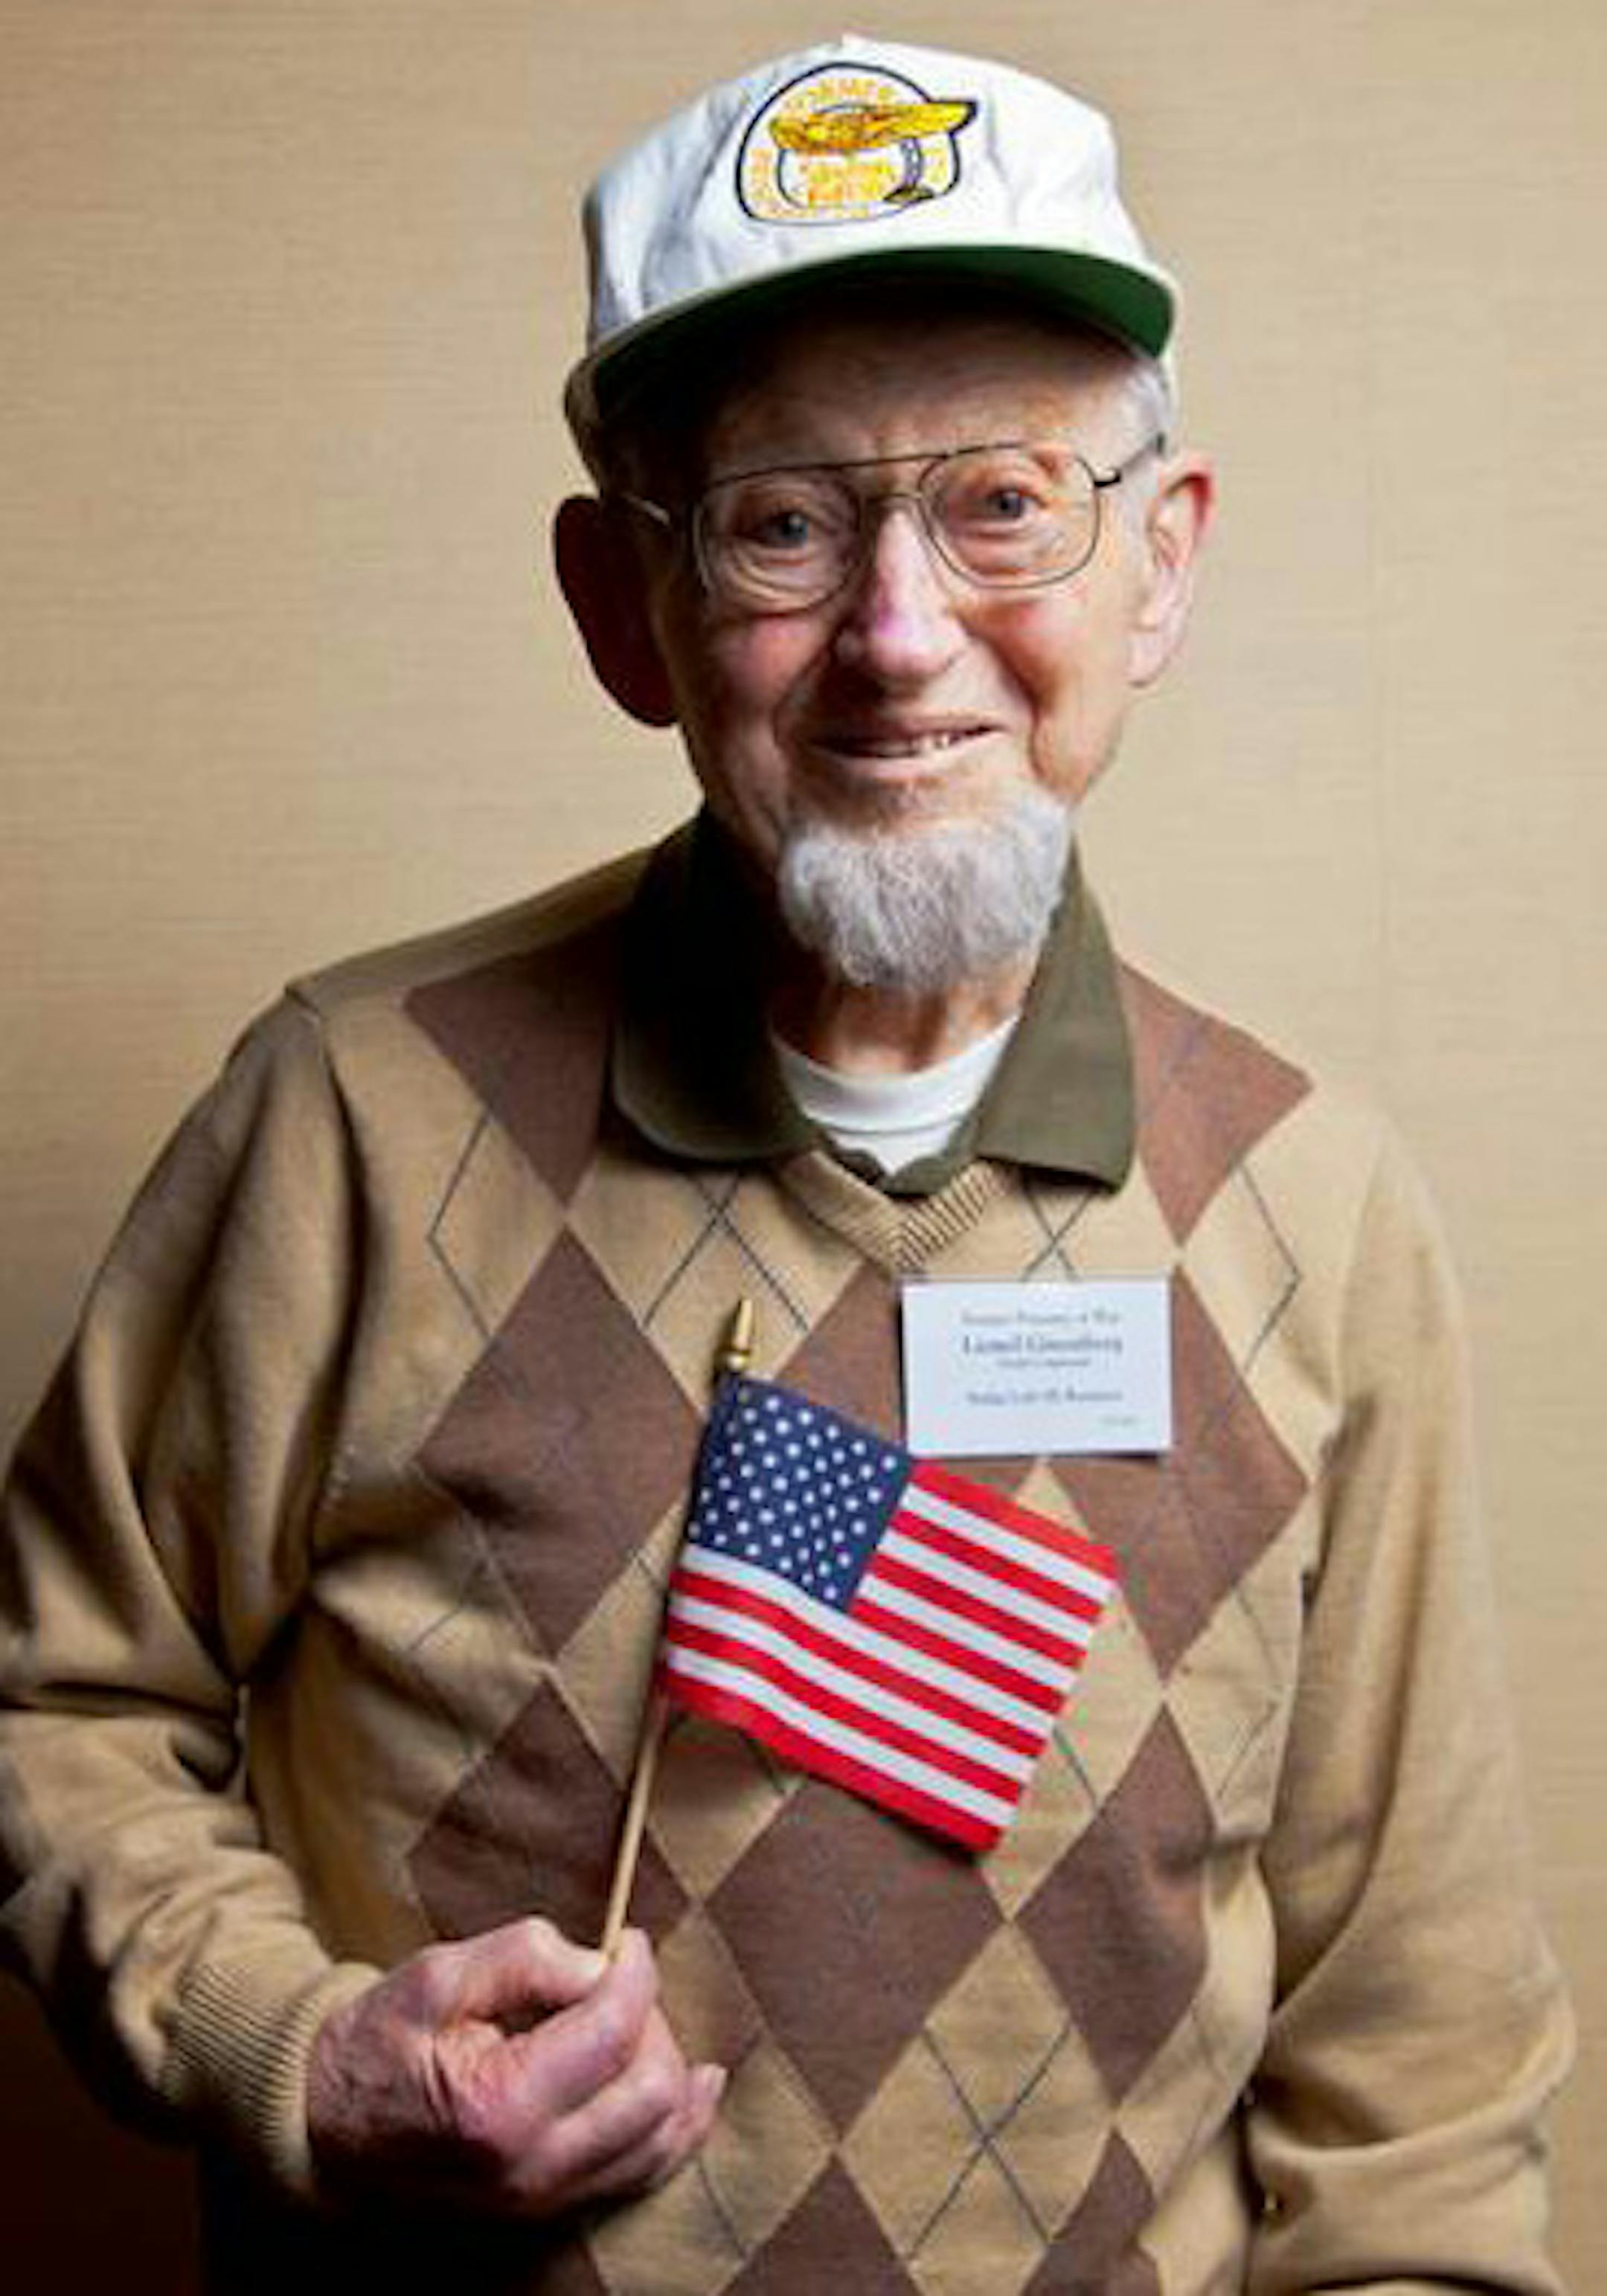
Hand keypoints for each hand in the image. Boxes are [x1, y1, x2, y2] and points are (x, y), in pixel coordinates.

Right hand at [306, 1917, 723, 2218]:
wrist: (328, 2125)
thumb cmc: (382, 2042)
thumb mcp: (438, 1975)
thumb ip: (524, 1957)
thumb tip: (601, 1964)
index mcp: (499, 2107)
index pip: (613, 2032)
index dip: (635, 1972)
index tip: (628, 1939)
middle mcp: (533, 2168)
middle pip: (654, 2089)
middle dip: (652, 2021)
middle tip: (617, 1981)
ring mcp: (547, 2198)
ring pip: (663, 2137)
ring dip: (671, 2068)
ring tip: (640, 2021)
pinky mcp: (554, 2206)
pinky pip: (646, 2170)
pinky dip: (679, 2124)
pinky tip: (698, 2085)